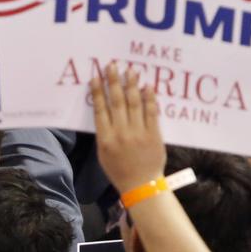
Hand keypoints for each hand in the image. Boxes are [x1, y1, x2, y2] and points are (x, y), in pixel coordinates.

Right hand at [90, 64, 165, 194]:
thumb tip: (103, 108)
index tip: (96, 76)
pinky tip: (147, 86)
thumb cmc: (119, 169)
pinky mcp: (154, 135)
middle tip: (113, 65)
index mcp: (105, 139)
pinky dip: (149, 98)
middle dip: (114, 81)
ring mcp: (138, 134)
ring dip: (131, 84)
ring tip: (130, 70)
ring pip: (134, 103)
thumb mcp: (103, 153)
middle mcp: (121, 134)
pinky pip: (152, 113)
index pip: (100, 110)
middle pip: (116, 102)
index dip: (98, 92)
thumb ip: (104, 131)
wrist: (141, 186)